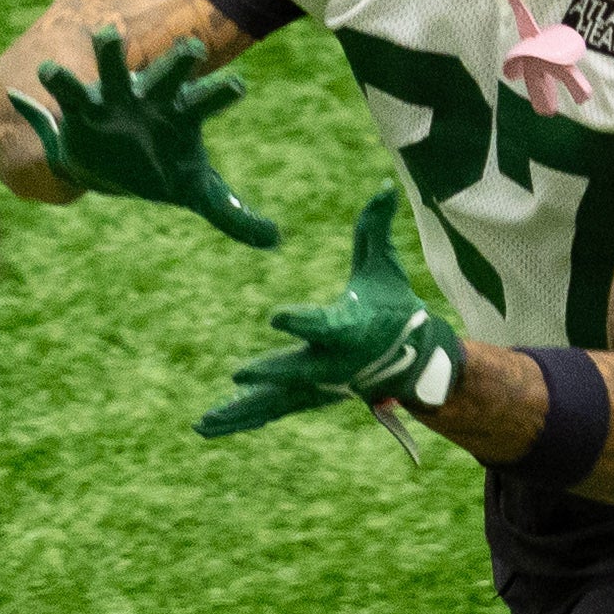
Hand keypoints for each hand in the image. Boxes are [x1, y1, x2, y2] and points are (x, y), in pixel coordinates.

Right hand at [10, 27, 278, 247]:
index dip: (222, 93)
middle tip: (194, 48)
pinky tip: (43, 74)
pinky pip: (67, 91)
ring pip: (112, 68)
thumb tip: (276, 241)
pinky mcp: (81, 107)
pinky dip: (55, 82)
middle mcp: (150, 98)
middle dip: (179, 61)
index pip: (208, 101)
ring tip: (106, 34)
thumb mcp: (197, 193)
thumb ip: (233, 214)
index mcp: (181, 114)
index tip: (238, 87)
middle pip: (168, 75)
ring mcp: (114, 98)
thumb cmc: (161, 171)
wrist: (110, 169)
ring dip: (109, 52)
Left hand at [197, 192, 463, 439]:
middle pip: (297, 370)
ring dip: (240, 411)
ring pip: (276, 400)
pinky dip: (240, 418)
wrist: (410, 359)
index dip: (301, 320)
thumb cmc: (392, 305)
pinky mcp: (306, 396)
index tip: (276, 315)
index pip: (323, 323)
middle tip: (239, 375)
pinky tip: (206, 426)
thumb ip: (375, 229)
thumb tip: (382, 186)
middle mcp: (332, 362)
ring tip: (203, 421)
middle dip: (271, 373)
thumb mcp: (384, 266)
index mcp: (349, 327)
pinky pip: (270, 410)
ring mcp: (318, 385)